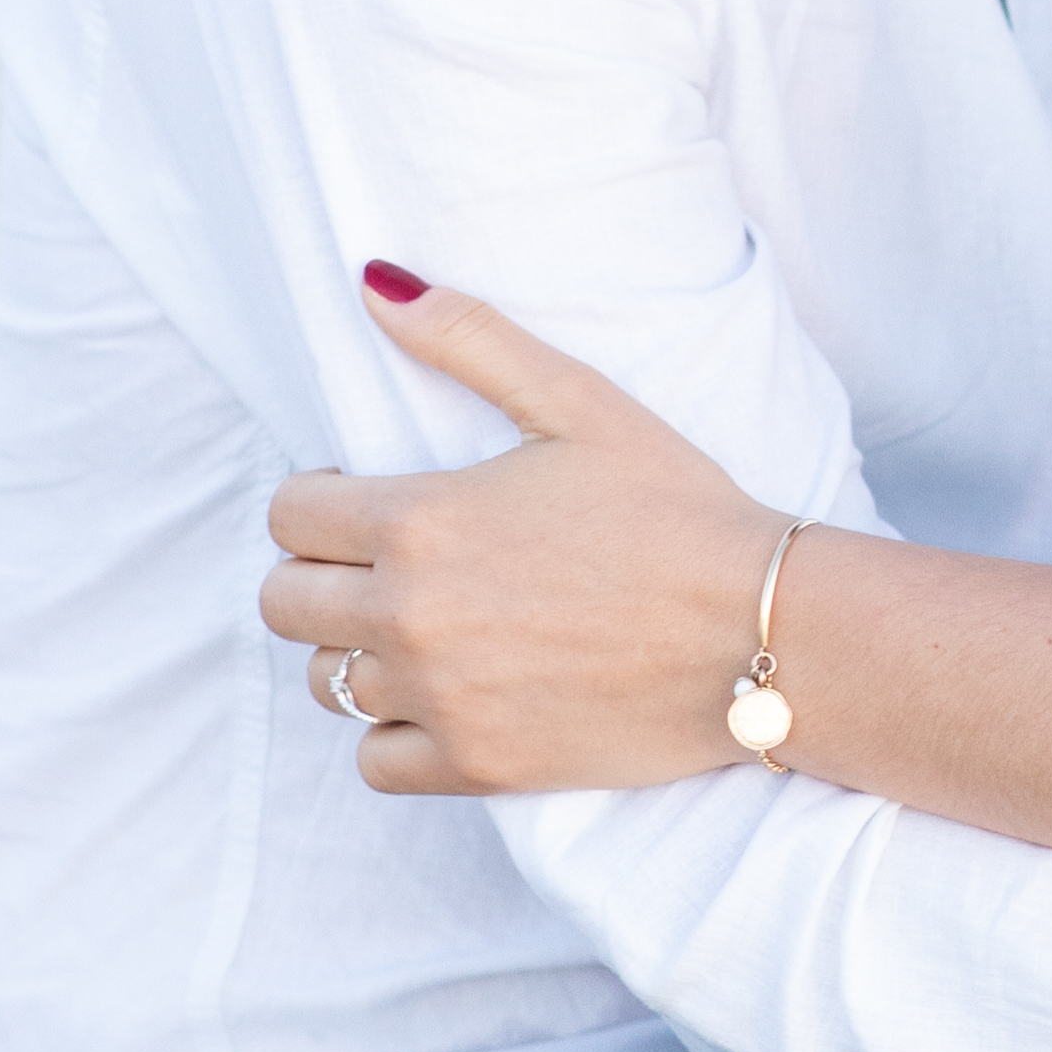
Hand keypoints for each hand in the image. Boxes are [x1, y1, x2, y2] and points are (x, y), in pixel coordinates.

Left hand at [259, 268, 793, 795]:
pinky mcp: (478, 767)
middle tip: (385, 565)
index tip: (363, 500)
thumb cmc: (679, 507)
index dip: (319, 499)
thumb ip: (469, 339)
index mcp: (422, 520)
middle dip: (320, 574)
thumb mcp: (578, 402)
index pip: (290, 516)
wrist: (766, 632)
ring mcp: (441, 699)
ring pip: (326, 682)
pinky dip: (394, 732)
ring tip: (426, 628)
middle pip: (284, 603)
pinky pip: (376, 761)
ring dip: (359, 652)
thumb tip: (377, 284)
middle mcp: (412, 616)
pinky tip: (443, 697)